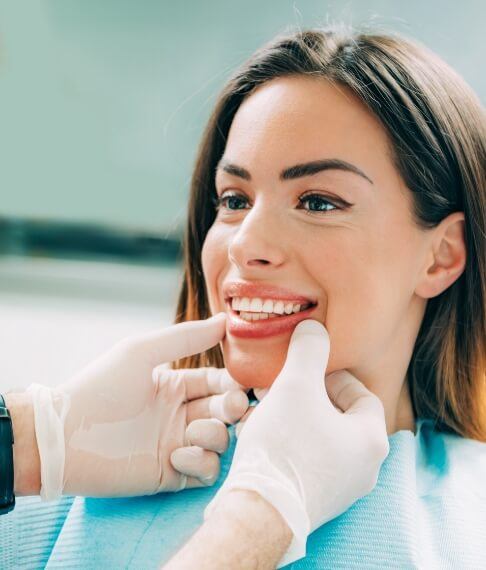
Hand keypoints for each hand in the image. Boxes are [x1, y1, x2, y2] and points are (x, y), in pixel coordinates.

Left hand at [26, 313, 249, 498]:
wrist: (64, 436)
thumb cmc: (100, 387)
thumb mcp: (141, 352)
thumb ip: (186, 337)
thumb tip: (225, 319)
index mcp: (174, 386)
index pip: (217, 382)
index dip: (234, 382)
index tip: (244, 384)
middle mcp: (179, 415)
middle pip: (225, 411)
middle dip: (234, 408)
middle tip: (233, 407)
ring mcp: (176, 445)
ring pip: (220, 440)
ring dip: (215, 435)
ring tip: (191, 433)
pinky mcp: (170, 474)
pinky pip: (206, 470)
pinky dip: (200, 462)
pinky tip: (176, 456)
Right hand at [204, 320, 388, 566]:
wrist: (260, 510)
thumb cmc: (285, 445)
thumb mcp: (296, 384)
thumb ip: (309, 349)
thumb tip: (314, 327)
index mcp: (371, 440)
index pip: (361, 394)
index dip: (333, 375)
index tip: (308, 370)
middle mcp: (364, 467)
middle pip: (338, 415)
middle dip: (308, 394)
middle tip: (283, 385)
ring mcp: (342, 488)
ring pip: (320, 436)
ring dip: (295, 415)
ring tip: (267, 404)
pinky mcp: (317, 499)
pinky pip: (308, 458)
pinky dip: (290, 439)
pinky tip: (264, 431)